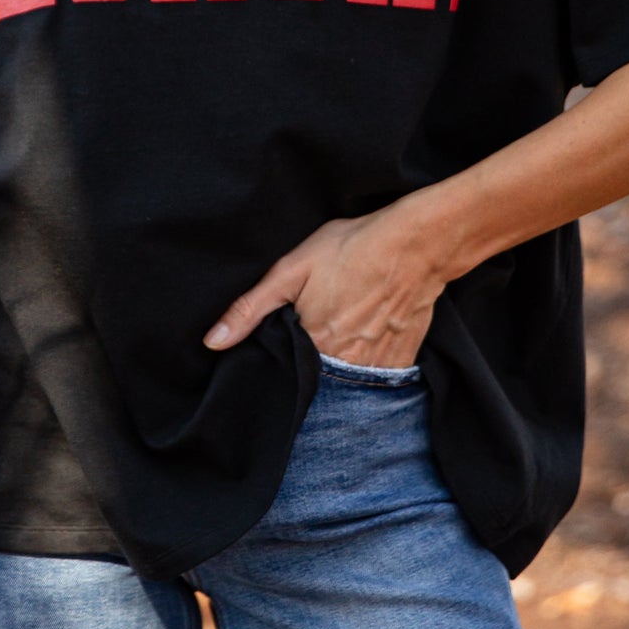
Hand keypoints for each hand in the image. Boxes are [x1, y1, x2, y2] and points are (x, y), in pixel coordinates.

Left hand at [204, 201, 444, 367]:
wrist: (417, 243)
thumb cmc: (351, 248)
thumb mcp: (291, 269)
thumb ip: (250, 309)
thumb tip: (212, 343)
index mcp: (313, 346)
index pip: (287, 375)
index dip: (284, 364)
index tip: (287, 348)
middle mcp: (345, 364)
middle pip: (319, 384)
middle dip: (313, 370)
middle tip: (318, 335)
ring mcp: (377, 365)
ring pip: (349, 385)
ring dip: (340, 372)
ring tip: (342, 338)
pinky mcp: (402, 359)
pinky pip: (380, 379)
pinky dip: (369, 369)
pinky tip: (366, 341)